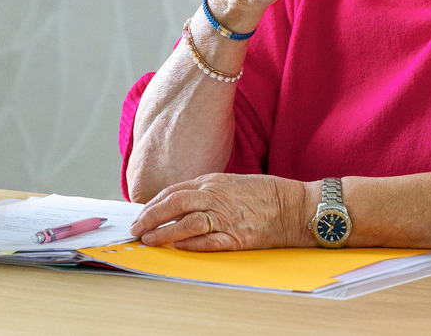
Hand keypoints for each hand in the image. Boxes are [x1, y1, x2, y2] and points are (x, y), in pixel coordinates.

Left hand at [129, 173, 311, 251]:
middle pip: (173, 205)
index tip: (140, 214)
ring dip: (163, 233)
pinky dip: (189, 245)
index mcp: (212, 182)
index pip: (173, 192)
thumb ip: (206, 191)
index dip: (153, 204)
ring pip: (185, 223)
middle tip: (135, 228)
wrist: (295, 206)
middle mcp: (215, 197)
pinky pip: (208, 242)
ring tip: (148, 240)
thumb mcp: (230, 183)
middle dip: (150, 217)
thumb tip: (180, 202)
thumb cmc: (264, 194)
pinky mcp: (237, 237)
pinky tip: (177, 248)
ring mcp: (226, 217)